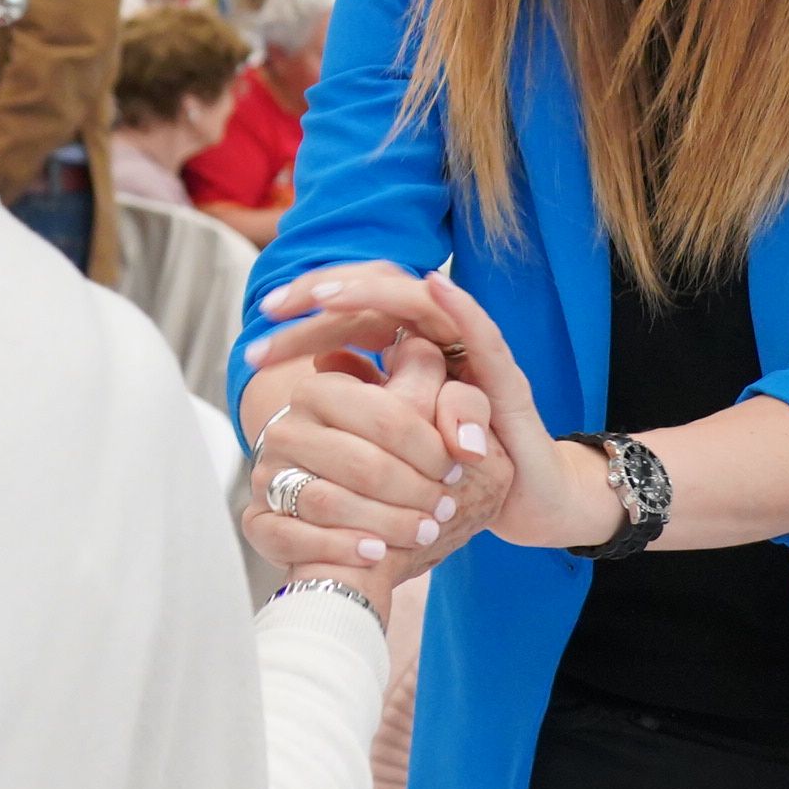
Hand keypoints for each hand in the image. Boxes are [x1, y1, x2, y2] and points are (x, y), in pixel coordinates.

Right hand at [237, 325, 475, 584]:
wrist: (359, 505)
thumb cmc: (400, 455)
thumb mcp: (434, 419)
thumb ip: (460, 403)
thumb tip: (461, 422)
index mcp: (322, 389)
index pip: (384, 414)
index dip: (428, 448)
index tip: (456, 469)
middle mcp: (286, 428)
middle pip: (358, 463)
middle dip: (412, 490)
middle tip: (445, 508)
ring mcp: (266, 476)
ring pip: (324, 501)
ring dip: (383, 522)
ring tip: (423, 532)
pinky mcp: (258, 520)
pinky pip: (289, 537)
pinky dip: (337, 547)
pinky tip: (376, 553)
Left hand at [250, 262, 626, 552]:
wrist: (523, 501)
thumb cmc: (455, 465)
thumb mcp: (399, 435)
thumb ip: (371, 398)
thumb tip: (322, 364)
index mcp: (411, 348)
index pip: (355, 310)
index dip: (310, 309)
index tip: (265, 314)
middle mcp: (441, 341)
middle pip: (379, 294)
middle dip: (326, 293)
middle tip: (274, 305)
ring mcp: (474, 356)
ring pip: (422, 303)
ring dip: (375, 294)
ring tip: (329, 294)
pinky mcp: (507, 381)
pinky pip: (485, 336)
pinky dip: (462, 308)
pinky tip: (436, 286)